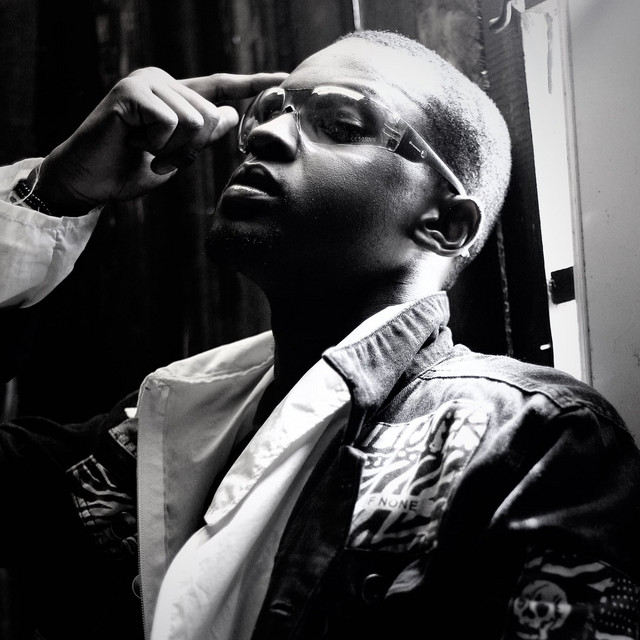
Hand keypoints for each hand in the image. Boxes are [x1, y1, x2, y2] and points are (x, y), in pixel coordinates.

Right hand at [36, 67, 287, 212]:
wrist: (88, 182)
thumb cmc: (130, 169)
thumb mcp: (176, 156)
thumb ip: (202, 137)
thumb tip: (232, 114)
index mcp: (174, 96)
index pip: (220, 87)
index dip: (252, 84)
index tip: (283, 80)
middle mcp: (161, 81)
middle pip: (213, 115)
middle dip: (192, 148)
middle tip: (159, 156)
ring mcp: (145, 83)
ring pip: (195, 120)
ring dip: (173, 149)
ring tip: (145, 150)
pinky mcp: (130, 92)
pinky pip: (170, 123)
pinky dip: (156, 144)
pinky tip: (134, 144)